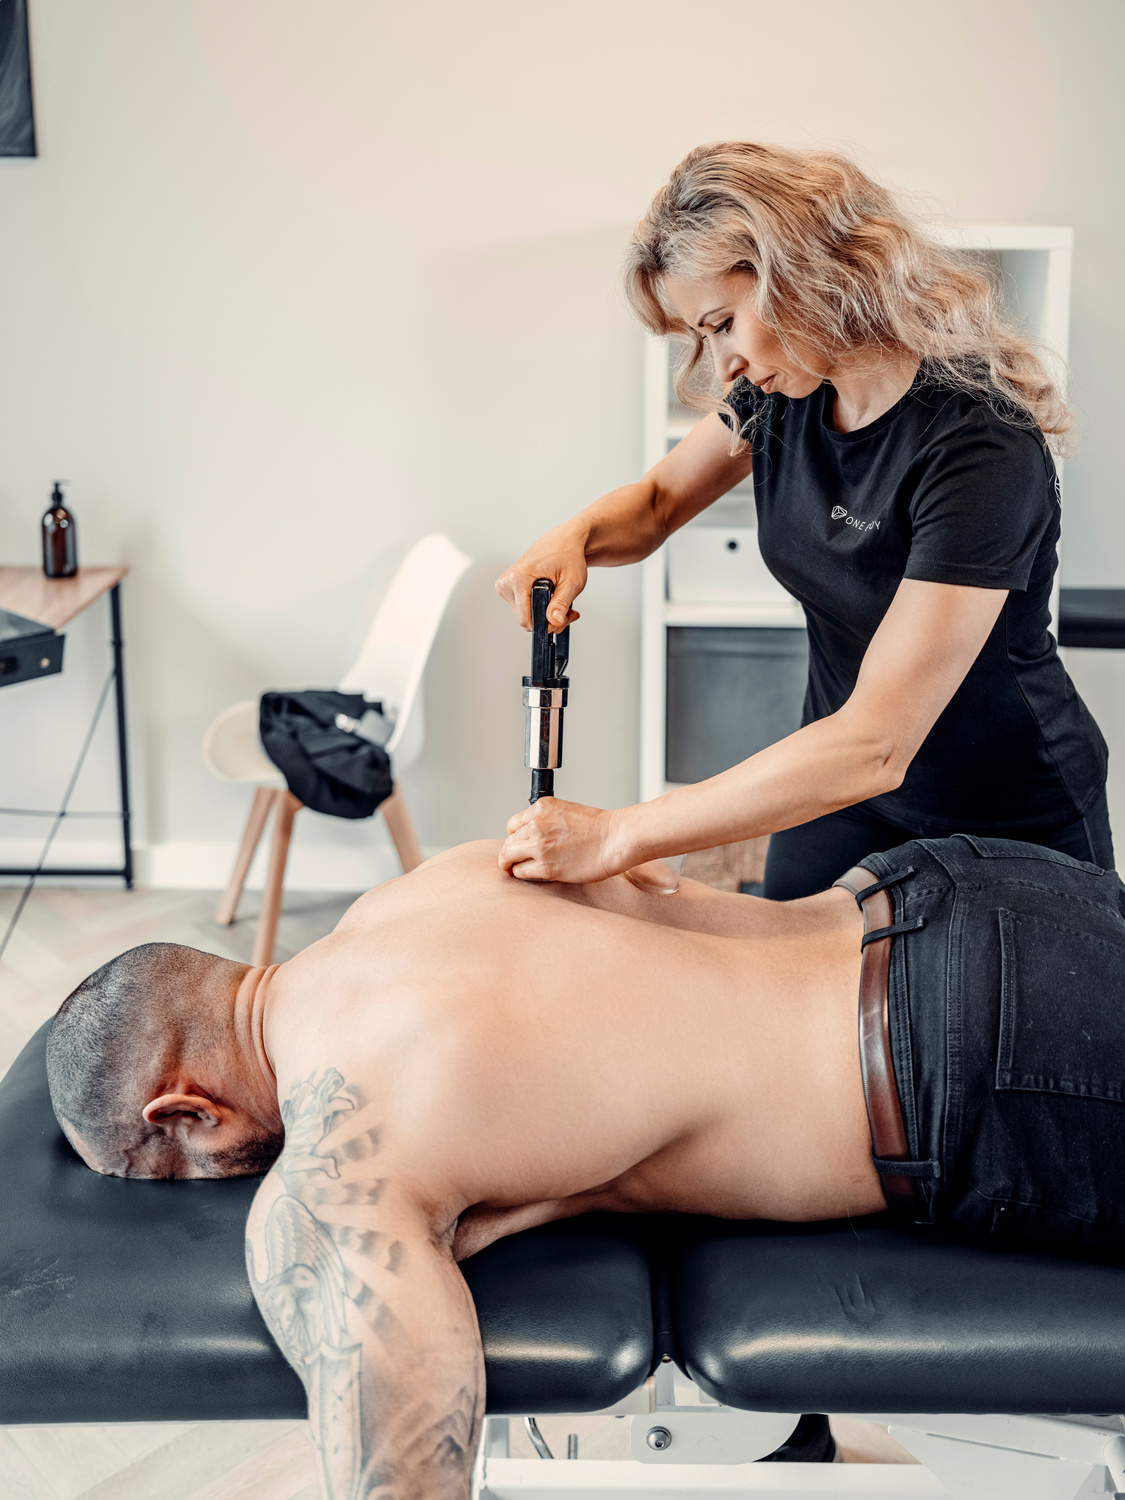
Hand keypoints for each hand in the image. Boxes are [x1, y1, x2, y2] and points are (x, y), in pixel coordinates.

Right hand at [494, 525, 587, 632]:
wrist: (564, 541)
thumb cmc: (568, 555)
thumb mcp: (572, 581)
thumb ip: (561, 603)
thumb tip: (554, 621)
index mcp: (518, 578)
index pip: (525, 619)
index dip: (546, 624)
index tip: (562, 617)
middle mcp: (507, 581)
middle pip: (524, 619)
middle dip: (548, 620)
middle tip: (566, 610)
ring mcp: (505, 584)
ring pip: (524, 615)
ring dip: (544, 614)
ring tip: (559, 600)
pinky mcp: (508, 586)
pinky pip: (522, 607)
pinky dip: (538, 607)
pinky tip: (550, 598)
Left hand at [499, 798, 623, 882]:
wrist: (616, 839)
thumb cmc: (599, 828)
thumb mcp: (566, 811)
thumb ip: (546, 821)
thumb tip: (533, 836)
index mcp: (541, 807)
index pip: (513, 824)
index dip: (515, 836)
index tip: (519, 844)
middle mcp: (536, 824)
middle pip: (508, 841)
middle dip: (512, 851)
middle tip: (515, 860)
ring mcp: (539, 846)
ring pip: (508, 857)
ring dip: (510, 864)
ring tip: (515, 869)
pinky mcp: (546, 866)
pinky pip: (521, 872)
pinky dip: (521, 874)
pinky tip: (528, 874)